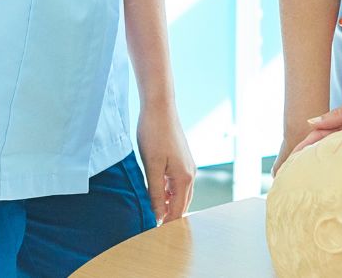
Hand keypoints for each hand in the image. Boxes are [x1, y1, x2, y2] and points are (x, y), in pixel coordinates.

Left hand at [137, 106, 196, 223]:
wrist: (160, 108)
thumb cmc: (154, 134)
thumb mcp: (151, 167)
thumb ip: (155, 192)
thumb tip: (158, 214)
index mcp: (184, 178)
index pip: (178, 209)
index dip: (167, 223)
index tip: (155, 234)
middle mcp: (190, 174)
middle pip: (182, 203)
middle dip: (170, 216)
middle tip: (154, 229)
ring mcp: (188, 166)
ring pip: (180, 193)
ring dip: (169, 204)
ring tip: (154, 213)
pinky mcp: (182, 160)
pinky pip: (177, 183)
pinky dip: (168, 192)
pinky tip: (156, 192)